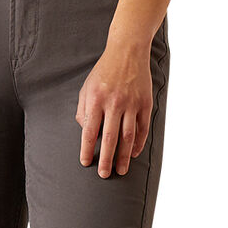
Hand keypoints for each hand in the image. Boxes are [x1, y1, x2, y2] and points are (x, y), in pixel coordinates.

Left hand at [75, 39, 154, 177]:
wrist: (127, 52)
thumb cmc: (103, 72)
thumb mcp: (86, 88)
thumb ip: (83, 111)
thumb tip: (85, 131)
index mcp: (96, 100)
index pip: (89, 131)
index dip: (86, 149)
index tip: (86, 163)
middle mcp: (114, 103)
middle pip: (109, 138)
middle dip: (106, 159)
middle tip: (104, 175)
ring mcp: (131, 104)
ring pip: (127, 136)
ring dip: (123, 156)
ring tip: (121, 170)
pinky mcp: (144, 103)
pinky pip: (142, 128)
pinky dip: (138, 142)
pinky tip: (133, 153)